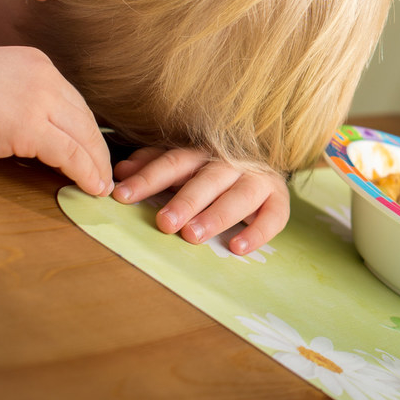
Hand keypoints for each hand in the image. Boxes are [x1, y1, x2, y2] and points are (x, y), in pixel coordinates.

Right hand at [0, 46, 111, 195]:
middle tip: (105, 172)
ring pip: (83, 136)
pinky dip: (85, 173)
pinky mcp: (29, 127)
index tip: (91, 149)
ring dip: (96, 165)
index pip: (72, 99)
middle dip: (97, 148)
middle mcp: (43, 75)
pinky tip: (92, 187)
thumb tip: (42, 128)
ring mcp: (38, 99)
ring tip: (101, 185)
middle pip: (84, 117)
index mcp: (35, 61)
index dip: (84, 128)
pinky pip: (69, 154)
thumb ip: (19, 96)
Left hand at [112, 146, 289, 252]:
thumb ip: (153, 166)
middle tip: (165, 222)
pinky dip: (258, 232)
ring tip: (193, 235)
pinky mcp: (278, 199)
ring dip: (217, 215)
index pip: (173, 161)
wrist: (261, 165)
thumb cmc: (211, 170)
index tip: (122, 196)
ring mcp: (258, 179)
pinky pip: (274, 216)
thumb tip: (120, 171)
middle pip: (208, 179)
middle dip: (185, 200)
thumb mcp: (182, 164)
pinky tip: (238, 248)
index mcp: (203, 152)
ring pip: (240, 195)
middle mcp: (232, 162)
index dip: (148, 178)